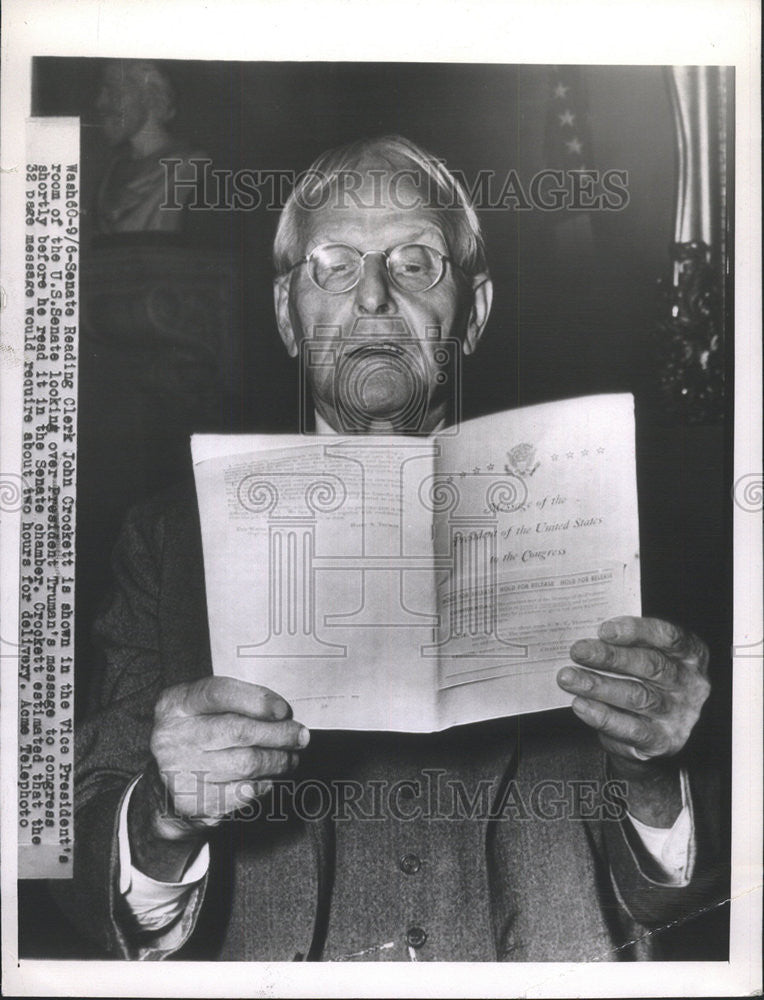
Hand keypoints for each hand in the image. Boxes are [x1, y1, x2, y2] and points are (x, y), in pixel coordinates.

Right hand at [129, 677, 308, 878]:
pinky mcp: (191, 802)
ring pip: (246, 763)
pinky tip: (268, 778)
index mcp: (175, 704)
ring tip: (289, 758)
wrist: (165, 786)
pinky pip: (242, 792)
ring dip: (277, 761)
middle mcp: (172, 736)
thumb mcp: (203, 709)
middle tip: (300, 736)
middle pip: (238, 731)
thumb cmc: (196, 737)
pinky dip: (263, 785)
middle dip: (278, 734)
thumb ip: (235, 703)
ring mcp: (178, 770)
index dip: (256, 700)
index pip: (218, 693)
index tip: (283, 710)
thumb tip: (281, 715)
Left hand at [557, 616, 710, 763]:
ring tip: (569, 677)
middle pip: (650, 666)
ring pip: (636, 696)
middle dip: (609, 657)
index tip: (604, 630)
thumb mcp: (647, 657)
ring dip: (598, 685)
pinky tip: (581, 704)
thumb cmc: (646, 681)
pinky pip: (630, 728)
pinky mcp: (662, 741)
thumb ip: (626, 645)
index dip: (637, 630)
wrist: (661, 733)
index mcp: (690, 654)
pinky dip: (602, 716)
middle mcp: (689, 684)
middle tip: (578, 651)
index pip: (669, 637)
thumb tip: (587, 636)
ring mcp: (677, 714)